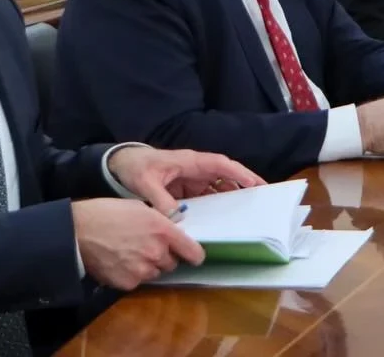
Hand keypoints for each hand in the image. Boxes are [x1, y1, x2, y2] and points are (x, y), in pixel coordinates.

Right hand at [71, 198, 204, 290]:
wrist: (78, 231)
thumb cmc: (107, 212)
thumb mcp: (139, 207)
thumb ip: (160, 222)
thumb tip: (172, 232)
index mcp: (162, 230)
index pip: (193, 252)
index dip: (194, 254)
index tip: (192, 255)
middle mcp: (156, 252)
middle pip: (172, 263)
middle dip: (164, 256)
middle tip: (147, 246)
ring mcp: (142, 269)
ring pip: (155, 273)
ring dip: (149, 266)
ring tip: (130, 253)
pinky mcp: (128, 283)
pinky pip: (138, 281)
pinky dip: (132, 274)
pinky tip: (119, 262)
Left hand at [107, 147, 264, 213]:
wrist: (120, 166)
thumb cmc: (136, 168)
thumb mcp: (145, 183)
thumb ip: (160, 200)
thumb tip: (176, 218)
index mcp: (190, 162)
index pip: (220, 165)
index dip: (239, 173)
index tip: (256, 184)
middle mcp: (196, 169)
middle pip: (226, 176)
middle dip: (244, 186)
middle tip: (263, 202)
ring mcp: (193, 180)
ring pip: (219, 188)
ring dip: (233, 198)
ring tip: (249, 214)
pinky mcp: (188, 190)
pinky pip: (208, 198)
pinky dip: (218, 207)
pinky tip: (224, 222)